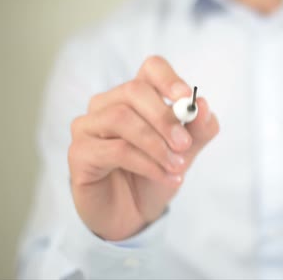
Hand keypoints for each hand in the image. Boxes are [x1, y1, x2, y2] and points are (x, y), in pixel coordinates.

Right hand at [68, 56, 218, 240]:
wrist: (133, 214)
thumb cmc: (154, 174)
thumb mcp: (185, 152)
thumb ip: (198, 129)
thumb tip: (203, 105)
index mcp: (137, 96)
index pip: (151, 68)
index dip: (169, 79)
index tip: (187, 98)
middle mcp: (108, 104)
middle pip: (134, 91)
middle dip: (164, 118)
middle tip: (184, 144)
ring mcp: (88, 126)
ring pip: (121, 119)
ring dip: (156, 145)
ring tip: (177, 166)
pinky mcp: (79, 152)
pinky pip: (114, 150)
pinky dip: (147, 164)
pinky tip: (166, 177)